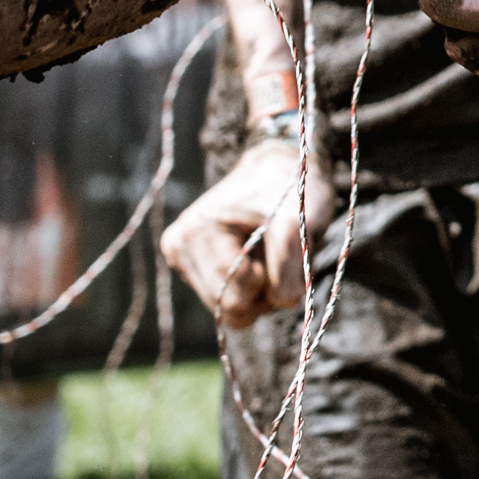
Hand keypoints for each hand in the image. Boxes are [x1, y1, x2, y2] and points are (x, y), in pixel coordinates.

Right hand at [161, 123, 335, 327]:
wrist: (276, 169)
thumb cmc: (289, 189)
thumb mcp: (299, 218)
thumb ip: (290, 262)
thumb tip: (281, 301)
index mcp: (196, 231)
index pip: (235, 292)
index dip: (270, 281)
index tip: (280, 250)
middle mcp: (179, 244)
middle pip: (230, 307)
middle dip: (264, 291)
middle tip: (275, 254)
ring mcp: (182, 257)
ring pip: (229, 310)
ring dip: (259, 290)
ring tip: (264, 252)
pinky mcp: (191, 267)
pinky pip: (227, 301)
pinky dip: (249, 286)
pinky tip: (252, 255)